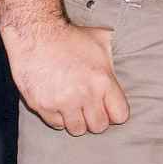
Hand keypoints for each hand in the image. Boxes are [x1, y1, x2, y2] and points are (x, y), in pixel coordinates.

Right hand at [2, 20, 129, 134]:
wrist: (36, 33)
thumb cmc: (69, 35)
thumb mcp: (100, 40)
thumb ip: (112, 58)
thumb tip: (126, 55)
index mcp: (103, 80)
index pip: (120, 115)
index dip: (115, 113)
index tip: (109, 108)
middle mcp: (85, 95)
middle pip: (99, 126)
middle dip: (97, 119)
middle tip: (91, 109)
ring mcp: (62, 103)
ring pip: (77, 130)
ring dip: (78, 121)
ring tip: (75, 108)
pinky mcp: (43, 106)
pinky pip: (56, 124)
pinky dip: (59, 118)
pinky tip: (59, 104)